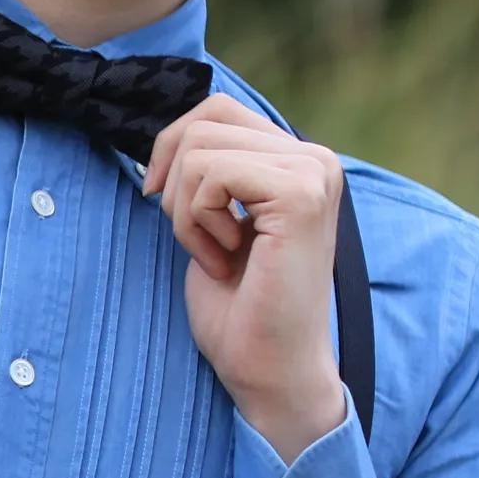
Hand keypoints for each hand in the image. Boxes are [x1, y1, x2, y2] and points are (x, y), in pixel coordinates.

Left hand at [142, 93, 349, 459]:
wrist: (270, 368)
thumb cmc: (239, 306)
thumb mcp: (216, 218)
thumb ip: (211, 168)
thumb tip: (169, 131)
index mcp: (298, 160)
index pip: (216, 109)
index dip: (172, 148)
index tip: (163, 200)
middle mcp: (315, 158)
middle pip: (205, 120)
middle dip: (176, 184)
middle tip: (201, 241)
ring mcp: (313, 173)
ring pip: (199, 148)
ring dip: (186, 211)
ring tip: (219, 255)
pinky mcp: (300, 195)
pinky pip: (209, 174)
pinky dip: (196, 223)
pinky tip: (227, 260)